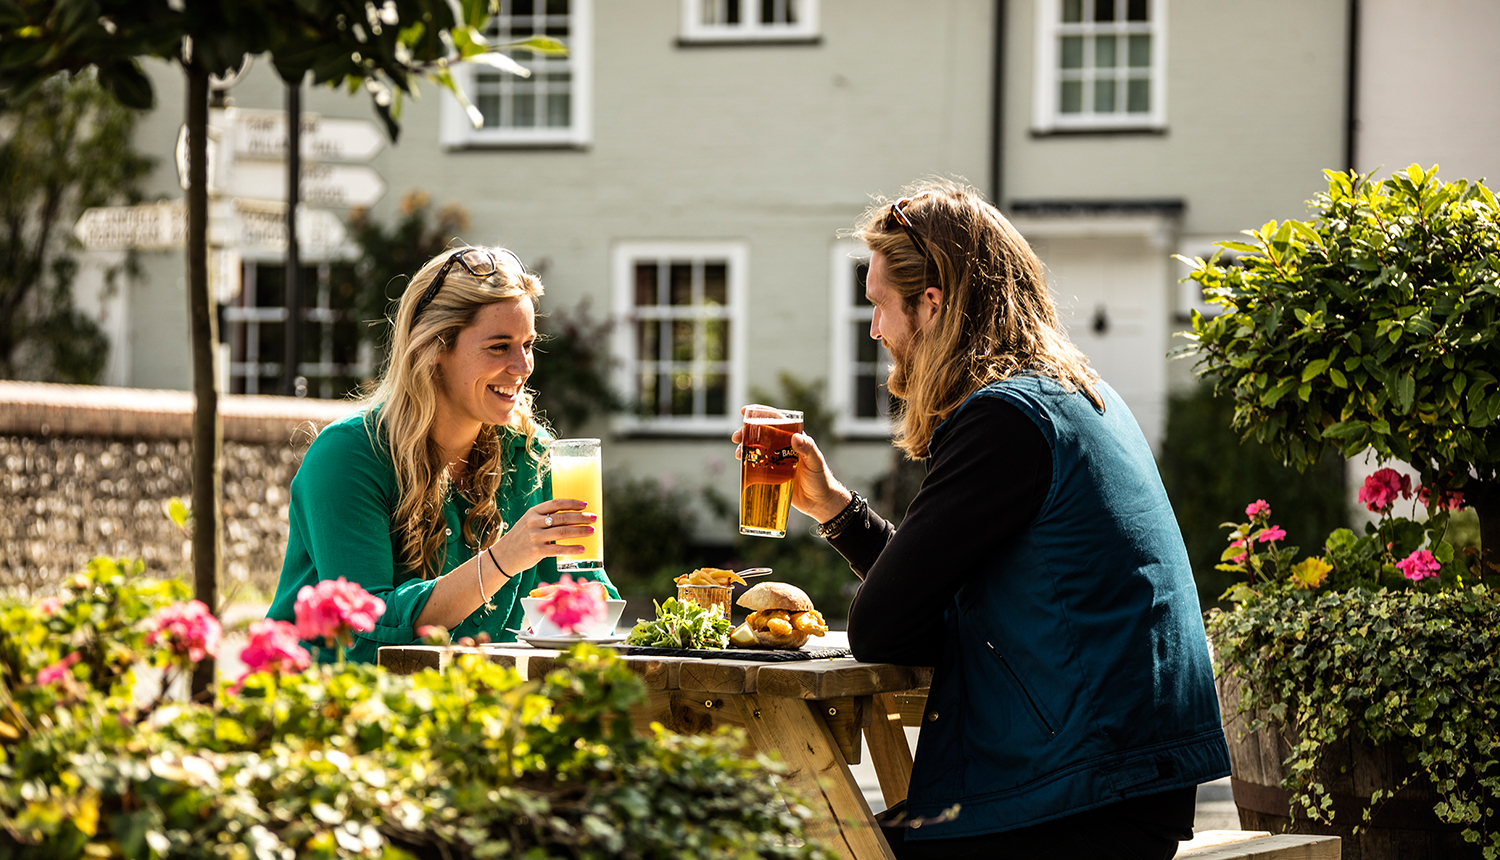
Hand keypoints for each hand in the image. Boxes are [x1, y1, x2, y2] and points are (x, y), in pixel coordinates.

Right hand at [489, 498, 595, 574]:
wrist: (503, 556)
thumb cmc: (522, 538)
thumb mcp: (529, 522)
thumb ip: (545, 518)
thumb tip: (572, 517)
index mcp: (533, 512)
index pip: (556, 504)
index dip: (572, 503)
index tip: (586, 505)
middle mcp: (533, 522)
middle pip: (562, 517)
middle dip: (581, 517)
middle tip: (594, 518)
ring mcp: (534, 537)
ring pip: (563, 532)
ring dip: (580, 531)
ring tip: (591, 531)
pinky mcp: (536, 551)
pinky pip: (558, 549)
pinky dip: (572, 548)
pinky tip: (582, 548)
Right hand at [732, 406, 851, 524]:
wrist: (820, 502)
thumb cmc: (821, 479)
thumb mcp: (815, 462)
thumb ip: (807, 448)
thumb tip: (795, 436)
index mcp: (793, 438)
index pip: (776, 420)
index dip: (760, 413)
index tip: (745, 411)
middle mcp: (783, 447)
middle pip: (761, 434)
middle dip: (746, 432)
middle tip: (736, 437)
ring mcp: (776, 461)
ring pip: (756, 449)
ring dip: (744, 448)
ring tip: (737, 453)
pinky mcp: (772, 476)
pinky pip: (757, 467)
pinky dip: (747, 464)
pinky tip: (741, 465)